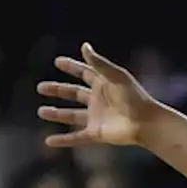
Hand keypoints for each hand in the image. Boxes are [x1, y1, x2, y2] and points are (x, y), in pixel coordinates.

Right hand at [36, 43, 157, 147]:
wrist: (146, 122)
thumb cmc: (134, 97)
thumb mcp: (115, 77)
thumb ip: (99, 63)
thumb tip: (84, 46)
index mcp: (104, 85)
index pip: (85, 73)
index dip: (72, 67)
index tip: (58, 62)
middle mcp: (99, 100)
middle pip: (74, 93)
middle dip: (58, 90)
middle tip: (40, 87)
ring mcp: (97, 117)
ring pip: (72, 115)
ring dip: (57, 114)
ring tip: (41, 111)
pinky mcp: (97, 133)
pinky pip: (76, 138)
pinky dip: (63, 140)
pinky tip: (49, 141)